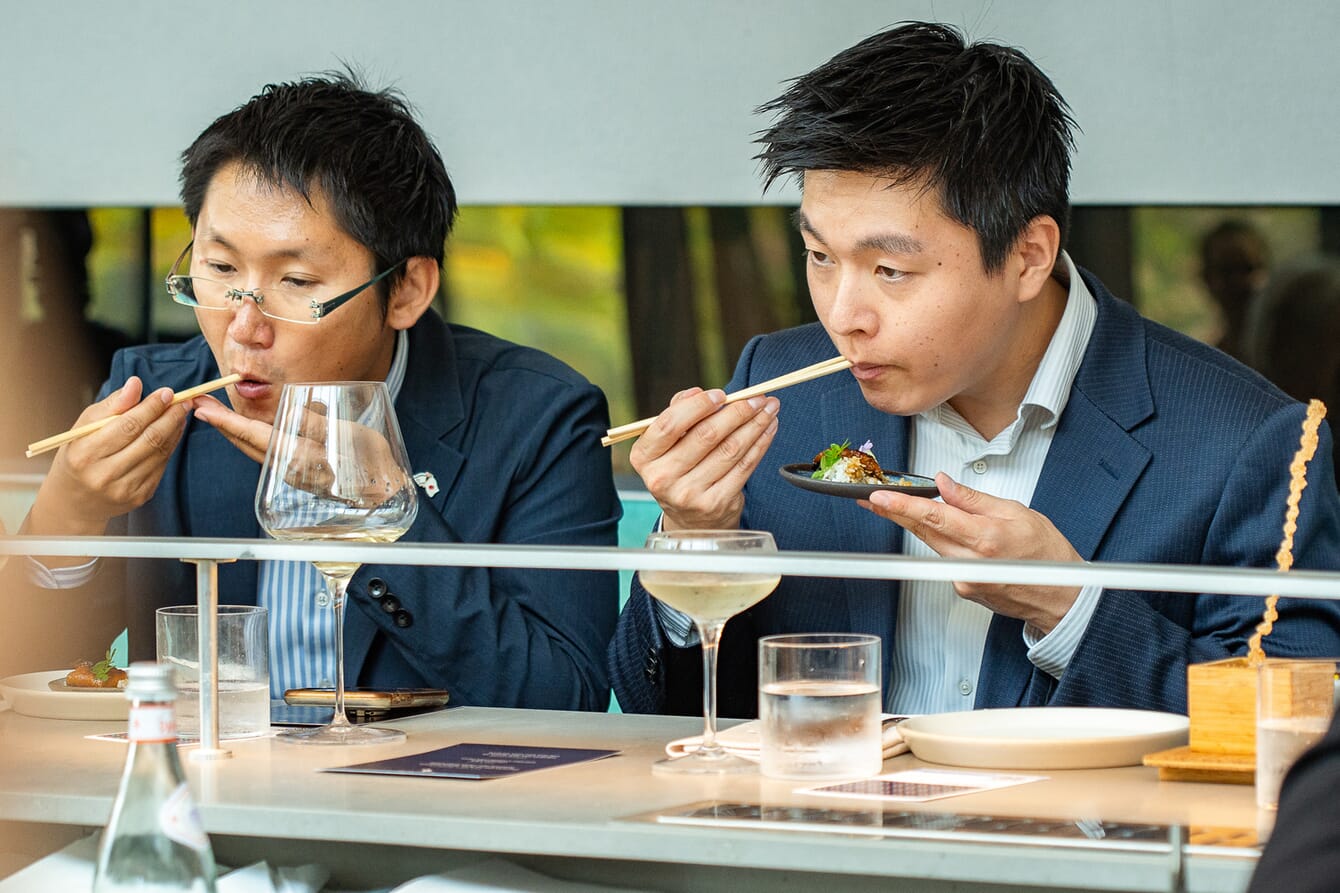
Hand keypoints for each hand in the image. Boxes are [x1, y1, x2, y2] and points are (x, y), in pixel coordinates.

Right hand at [26, 377, 191, 540]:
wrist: (75, 499)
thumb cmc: (80, 454)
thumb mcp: (85, 426)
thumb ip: (113, 405)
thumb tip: (135, 383)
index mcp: (85, 453)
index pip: (128, 425)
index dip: (151, 407)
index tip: (167, 392)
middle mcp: (104, 474)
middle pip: (149, 439)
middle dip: (170, 417)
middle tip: (183, 401)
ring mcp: (124, 489)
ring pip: (159, 453)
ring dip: (174, 430)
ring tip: (180, 414)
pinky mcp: (139, 496)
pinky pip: (161, 466)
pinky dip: (170, 446)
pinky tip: (173, 433)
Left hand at [196, 397, 409, 506]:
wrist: (383, 492)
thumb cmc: (370, 463)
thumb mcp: (348, 436)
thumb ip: (318, 425)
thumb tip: (294, 412)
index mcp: (297, 455)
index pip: (253, 434)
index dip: (226, 420)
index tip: (202, 407)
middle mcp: (288, 466)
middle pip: (245, 443)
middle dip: (220, 424)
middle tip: (198, 404)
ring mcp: (291, 472)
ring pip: (254, 450)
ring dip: (233, 432)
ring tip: (217, 414)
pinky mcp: (298, 473)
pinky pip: (267, 454)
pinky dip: (251, 439)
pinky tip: (250, 431)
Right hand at [630, 387, 779, 530]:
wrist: (690, 521)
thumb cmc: (679, 470)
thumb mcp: (667, 445)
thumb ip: (678, 413)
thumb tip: (697, 393)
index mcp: (645, 458)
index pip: (670, 425)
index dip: (698, 406)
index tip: (721, 395)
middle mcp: (663, 478)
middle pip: (706, 435)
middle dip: (737, 411)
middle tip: (756, 397)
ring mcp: (690, 494)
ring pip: (730, 449)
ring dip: (755, 424)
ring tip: (769, 408)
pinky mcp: (716, 503)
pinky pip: (744, 466)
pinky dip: (760, 443)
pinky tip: (768, 428)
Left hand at [863, 473, 1081, 632]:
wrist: (1061, 595)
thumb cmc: (1046, 554)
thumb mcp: (1017, 512)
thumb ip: (974, 499)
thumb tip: (944, 483)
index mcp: (986, 538)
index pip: (935, 517)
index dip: (903, 506)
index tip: (879, 497)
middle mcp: (971, 563)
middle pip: (922, 531)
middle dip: (894, 512)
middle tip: (870, 498)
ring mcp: (964, 579)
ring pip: (930, 544)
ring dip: (914, 525)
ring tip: (894, 506)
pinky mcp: (962, 589)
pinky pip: (943, 558)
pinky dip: (941, 542)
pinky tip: (943, 531)